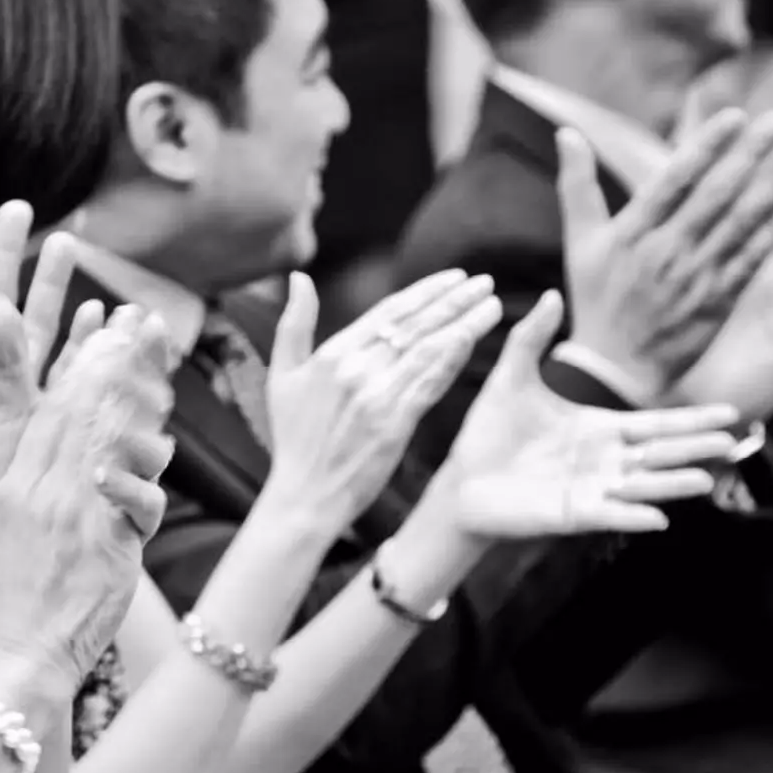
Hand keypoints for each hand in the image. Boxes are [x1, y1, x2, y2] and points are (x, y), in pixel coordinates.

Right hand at [0, 305, 175, 689]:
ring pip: (114, 441)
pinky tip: (165, 441)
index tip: (99, 323)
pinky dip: (150, 467)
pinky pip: (138, 496)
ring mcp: (78, 517)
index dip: (78, 359)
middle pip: (86, 410)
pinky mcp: (109, 546)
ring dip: (142, 396)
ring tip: (162, 358)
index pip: (49, 406)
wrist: (18, 655)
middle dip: (116, 358)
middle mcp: (46, 490)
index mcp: (13, 482)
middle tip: (140, 318)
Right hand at [261, 268, 498, 532]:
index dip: (425, 291)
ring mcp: (377, 396)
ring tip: (491, 305)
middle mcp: (356, 369)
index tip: (455, 277)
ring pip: (429, 349)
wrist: (304, 496)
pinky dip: (453, 359)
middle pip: (414, 325)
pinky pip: (430, 384)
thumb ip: (293, 323)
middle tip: (484, 282)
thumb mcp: (282, 375)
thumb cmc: (293, 438)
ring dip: (464, 324)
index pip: (388, 312)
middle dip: (453, 300)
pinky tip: (473, 342)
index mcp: (332, 354)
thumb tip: (299, 278)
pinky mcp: (394, 424)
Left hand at [441, 292, 741, 537]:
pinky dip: (632, 516)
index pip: (656, 422)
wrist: (461, 479)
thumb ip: (530, 338)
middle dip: (695, 447)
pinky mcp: (570, 515)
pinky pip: (608, 516)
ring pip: (640, 486)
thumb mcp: (511, 378)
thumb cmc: (489, 432)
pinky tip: (658, 518)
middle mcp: (605, 461)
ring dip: (671, 484)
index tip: (731, 410)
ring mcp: (592, 490)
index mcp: (599, 428)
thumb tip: (550, 294)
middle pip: (660, 452)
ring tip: (704, 481)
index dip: (692, 417)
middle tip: (734, 440)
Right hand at [558, 109, 772, 401]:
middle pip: (716, 195)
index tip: (736, 117)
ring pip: (740, 224)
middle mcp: (664, 253)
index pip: (673, 180)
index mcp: (630, 234)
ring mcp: (694, 278)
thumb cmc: (596, 299)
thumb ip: (577, 184)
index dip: (706, 146)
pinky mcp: (717, 302)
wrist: (614, 370)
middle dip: (750, 156)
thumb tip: (567, 131)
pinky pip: (751, 260)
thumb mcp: (580, 241)